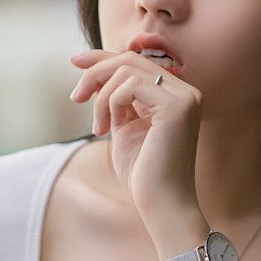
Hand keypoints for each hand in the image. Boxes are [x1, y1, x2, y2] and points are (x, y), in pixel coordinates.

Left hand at [69, 49, 202, 225]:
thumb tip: (95, 74)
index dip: (104, 57)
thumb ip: (117, 101)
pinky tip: (108, 129)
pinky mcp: (177, 106)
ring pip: (127, 69)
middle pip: (130, 59)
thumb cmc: (144, 174)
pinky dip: (111, 103)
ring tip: (98, 127)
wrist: (162, 204)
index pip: (137, 63)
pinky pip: (131, 86)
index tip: (75, 60)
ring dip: (101, 96)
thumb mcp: (125, 128)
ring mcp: (185, 97)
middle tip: (75, 97)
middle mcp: (185, 91)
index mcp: (175, 95)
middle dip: (95, 73)